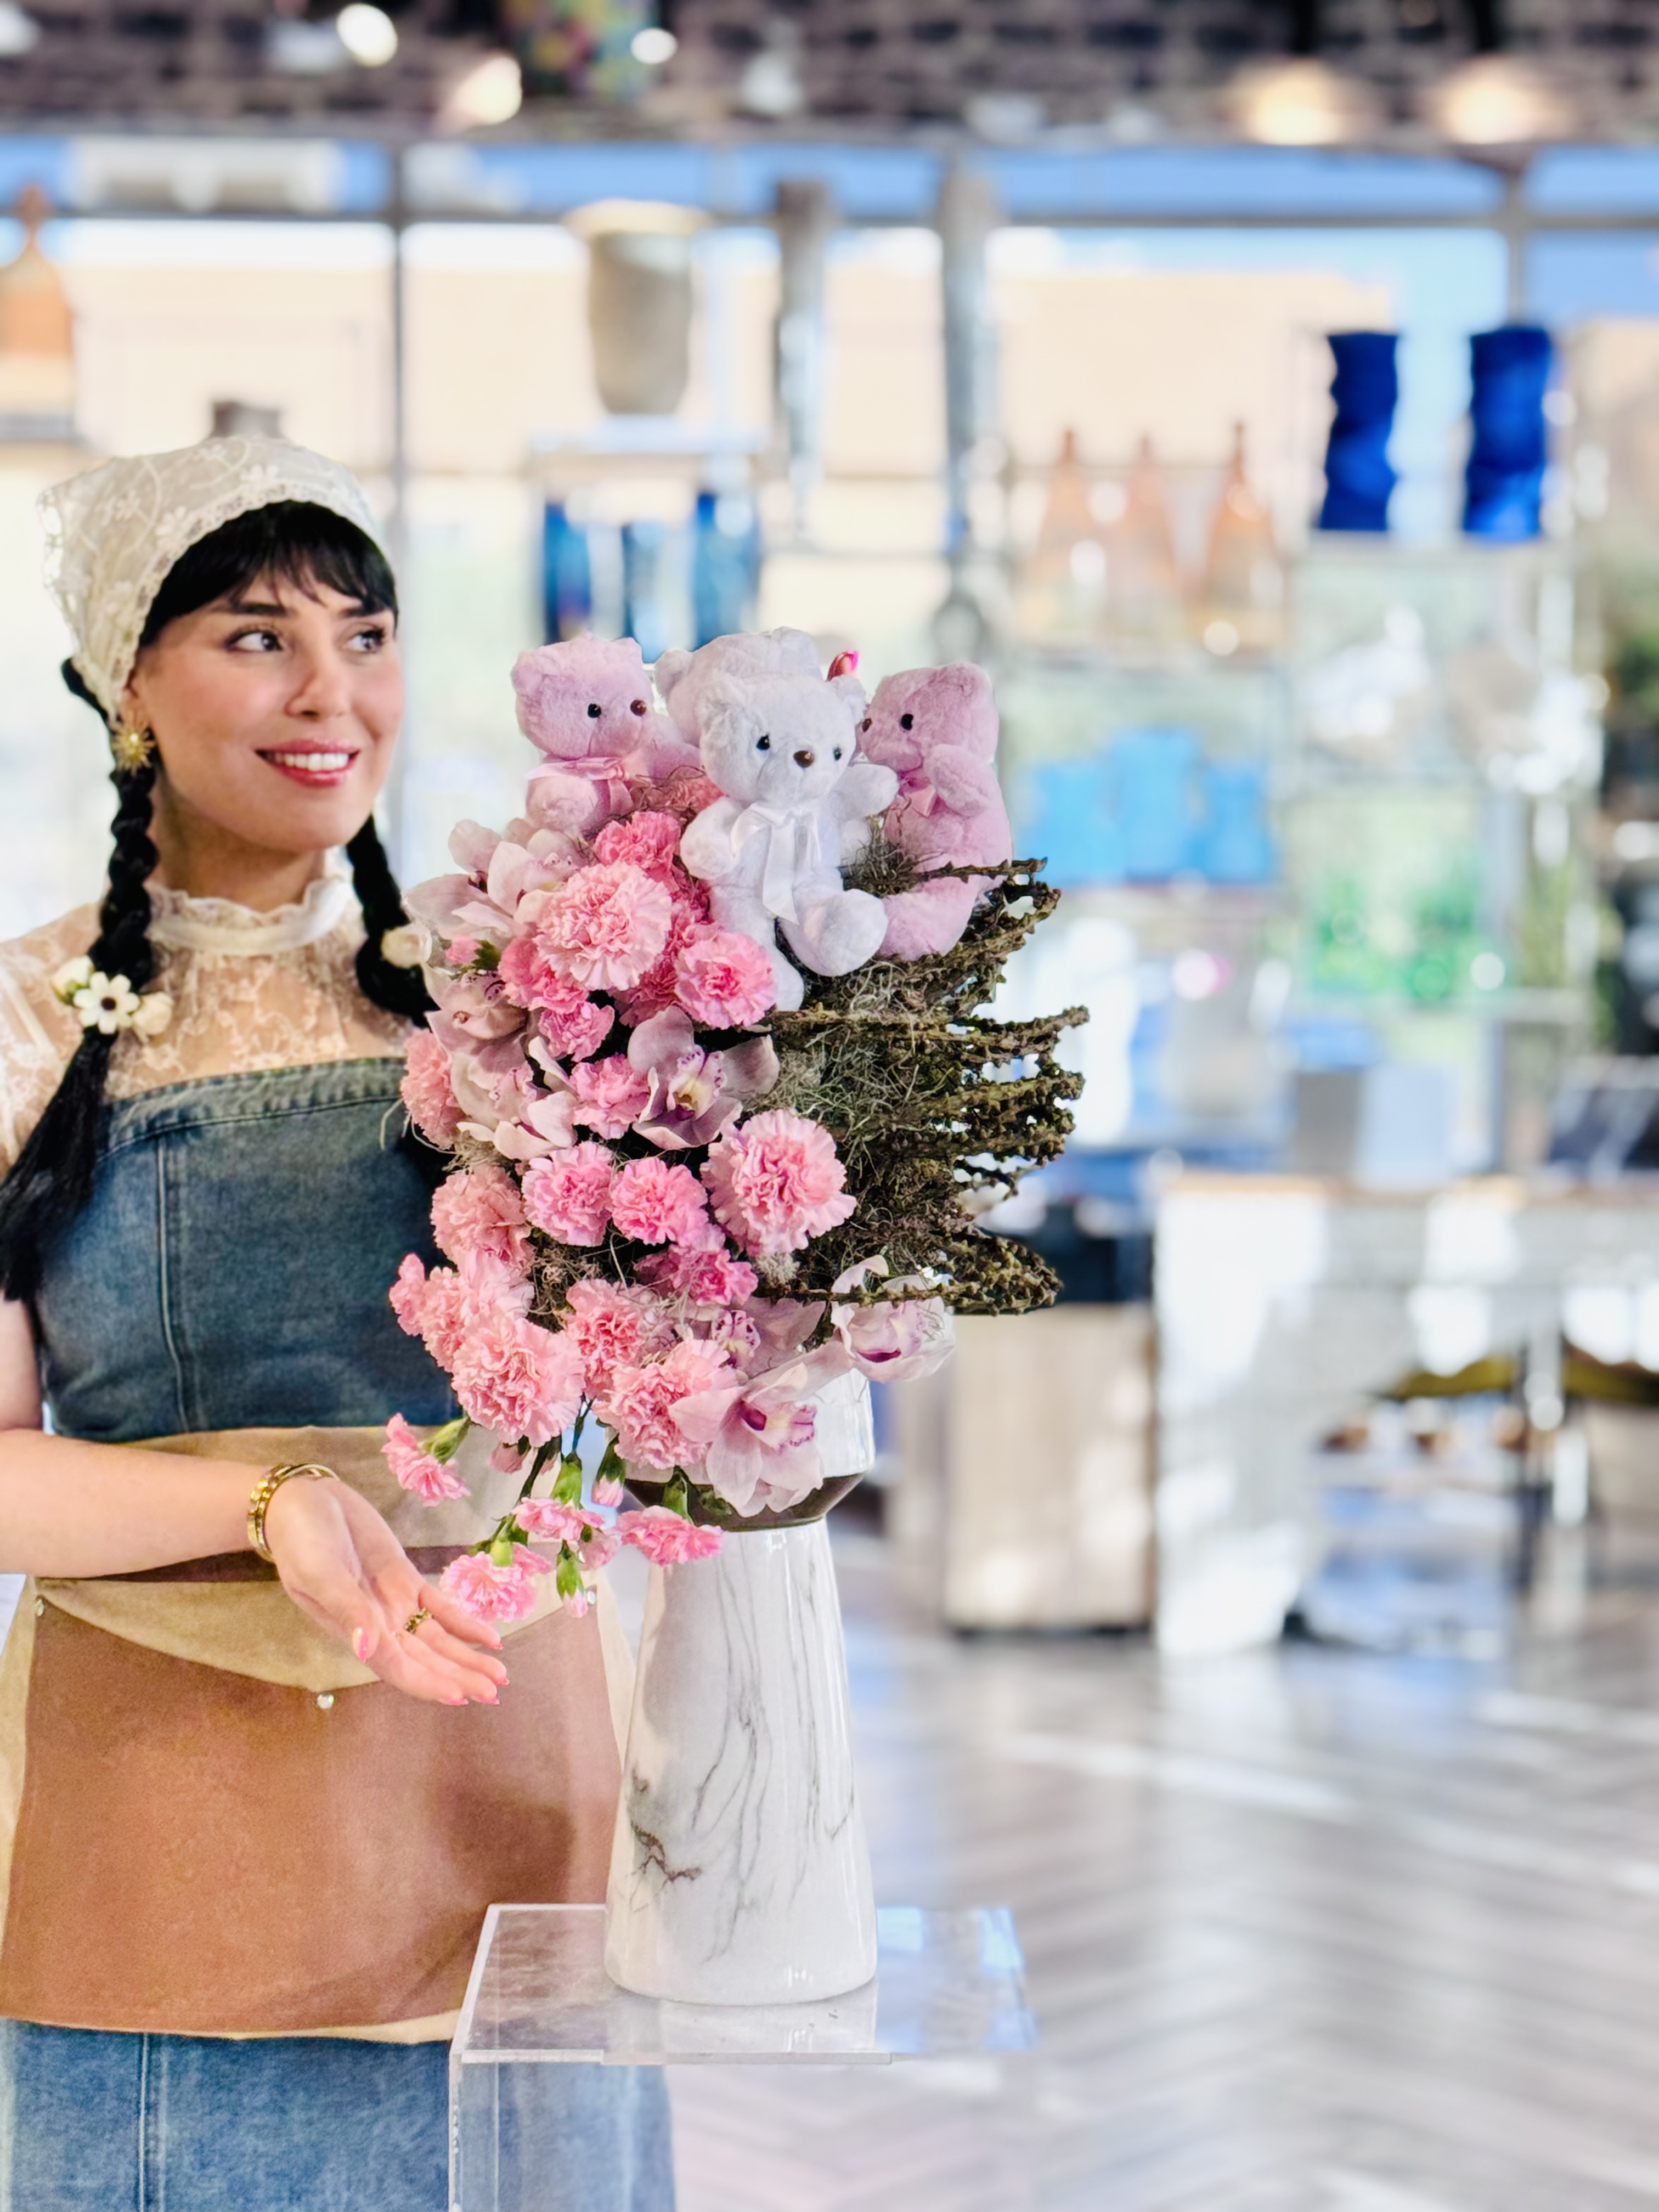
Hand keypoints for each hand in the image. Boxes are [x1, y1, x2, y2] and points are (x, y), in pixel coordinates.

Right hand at [263, 1476, 508, 1705]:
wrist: (305, 1502)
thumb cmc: (301, 1540)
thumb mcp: (319, 1573)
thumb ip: (347, 1610)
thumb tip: (367, 1650)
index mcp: (353, 1630)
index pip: (396, 1665)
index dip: (426, 1682)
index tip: (459, 1696)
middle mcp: (378, 1623)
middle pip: (424, 1659)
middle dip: (457, 1676)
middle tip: (494, 1694)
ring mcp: (394, 1602)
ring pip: (437, 1638)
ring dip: (466, 1657)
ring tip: (499, 1674)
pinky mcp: (406, 1579)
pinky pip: (440, 1607)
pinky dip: (464, 1623)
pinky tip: (490, 1638)